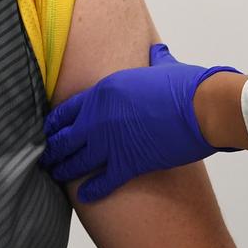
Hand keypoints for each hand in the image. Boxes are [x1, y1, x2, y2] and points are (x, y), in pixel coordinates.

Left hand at [40, 44, 238, 202]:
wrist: (201, 107)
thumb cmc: (185, 84)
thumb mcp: (162, 65)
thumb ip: (154, 59)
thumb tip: (157, 50)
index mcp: (104, 92)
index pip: (67, 110)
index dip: (54, 123)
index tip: (49, 131)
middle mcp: (100, 118)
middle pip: (65, 137)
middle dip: (53, 149)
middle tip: (46, 157)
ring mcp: (111, 142)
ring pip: (76, 161)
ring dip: (64, 169)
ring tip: (56, 174)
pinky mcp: (128, 163)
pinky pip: (102, 181)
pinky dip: (92, 191)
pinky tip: (85, 196)